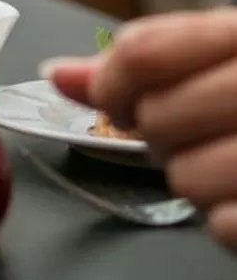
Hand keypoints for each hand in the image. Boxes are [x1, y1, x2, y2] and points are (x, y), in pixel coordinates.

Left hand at [50, 11, 236, 248]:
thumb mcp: (226, 57)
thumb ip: (148, 64)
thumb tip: (59, 75)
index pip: (145, 51)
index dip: (114, 84)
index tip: (118, 101)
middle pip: (157, 119)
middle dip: (161, 136)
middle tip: (199, 132)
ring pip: (186, 179)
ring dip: (199, 184)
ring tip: (233, 166)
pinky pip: (225, 228)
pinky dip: (232, 224)